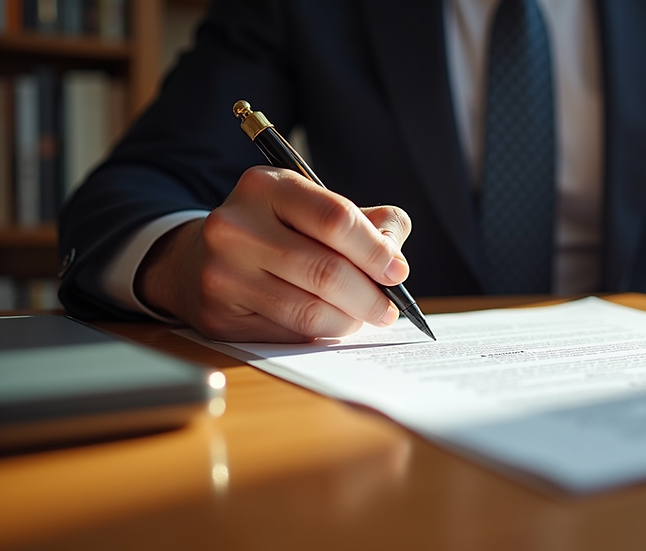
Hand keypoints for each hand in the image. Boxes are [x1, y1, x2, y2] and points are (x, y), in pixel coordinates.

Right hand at [135, 166, 411, 341]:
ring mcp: (222, 274)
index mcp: (266, 187)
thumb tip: (394, 256)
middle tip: (388, 308)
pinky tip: (327, 324)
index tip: (397, 271)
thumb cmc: (276, 232)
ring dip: (348, 321)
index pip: (335, 219)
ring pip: (309, 312)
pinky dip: (319, 335)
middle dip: (369, 296)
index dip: (375, 250)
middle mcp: (235, 226)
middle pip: (326, 272)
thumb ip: (367, 222)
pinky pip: (288, 335)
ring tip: (362, 317)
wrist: (198, 260)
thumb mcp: (314, 207)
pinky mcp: (219, 317)